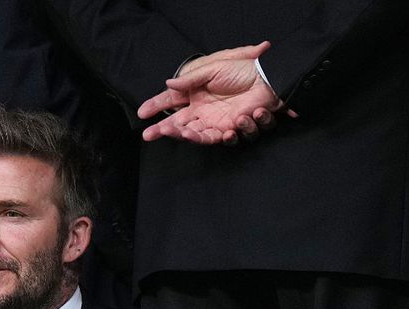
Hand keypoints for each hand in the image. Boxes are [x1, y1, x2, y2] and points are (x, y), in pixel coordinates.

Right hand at [137, 42, 286, 144]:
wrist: (267, 78)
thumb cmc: (242, 69)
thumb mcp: (213, 69)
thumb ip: (190, 79)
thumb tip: (169, 83)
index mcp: (195, 93)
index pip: (170, 101)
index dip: (155, 107)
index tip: (141, 114)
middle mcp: (203, 110)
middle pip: (179, 124)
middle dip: (163, 130)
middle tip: (149, 134)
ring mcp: (217, 121)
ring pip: (197, 135)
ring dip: (188, 136)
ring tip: (183, 131)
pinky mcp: (232, 128)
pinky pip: (222, 138)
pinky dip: (222, 137)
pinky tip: (230, 127)